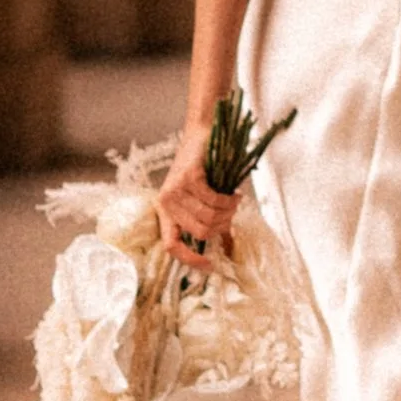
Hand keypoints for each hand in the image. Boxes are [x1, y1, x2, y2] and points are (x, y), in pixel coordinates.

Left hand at [156, 138, 240, 271]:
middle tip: (231, 215)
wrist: (201, 135)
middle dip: (222, 226)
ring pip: (209, 217)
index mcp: (166, 212)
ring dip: (229, 212)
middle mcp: (166, 203)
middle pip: (200, 232)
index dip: (189, 259)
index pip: (171, 245)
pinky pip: (213, 200)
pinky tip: (234, 193)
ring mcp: (176, 189)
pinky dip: (229, 200)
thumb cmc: (202, 169)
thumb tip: (228, 249)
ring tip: (234, 202)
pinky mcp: (189, 177)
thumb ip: (209, 222)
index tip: (209, 264)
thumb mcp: (199, 199)